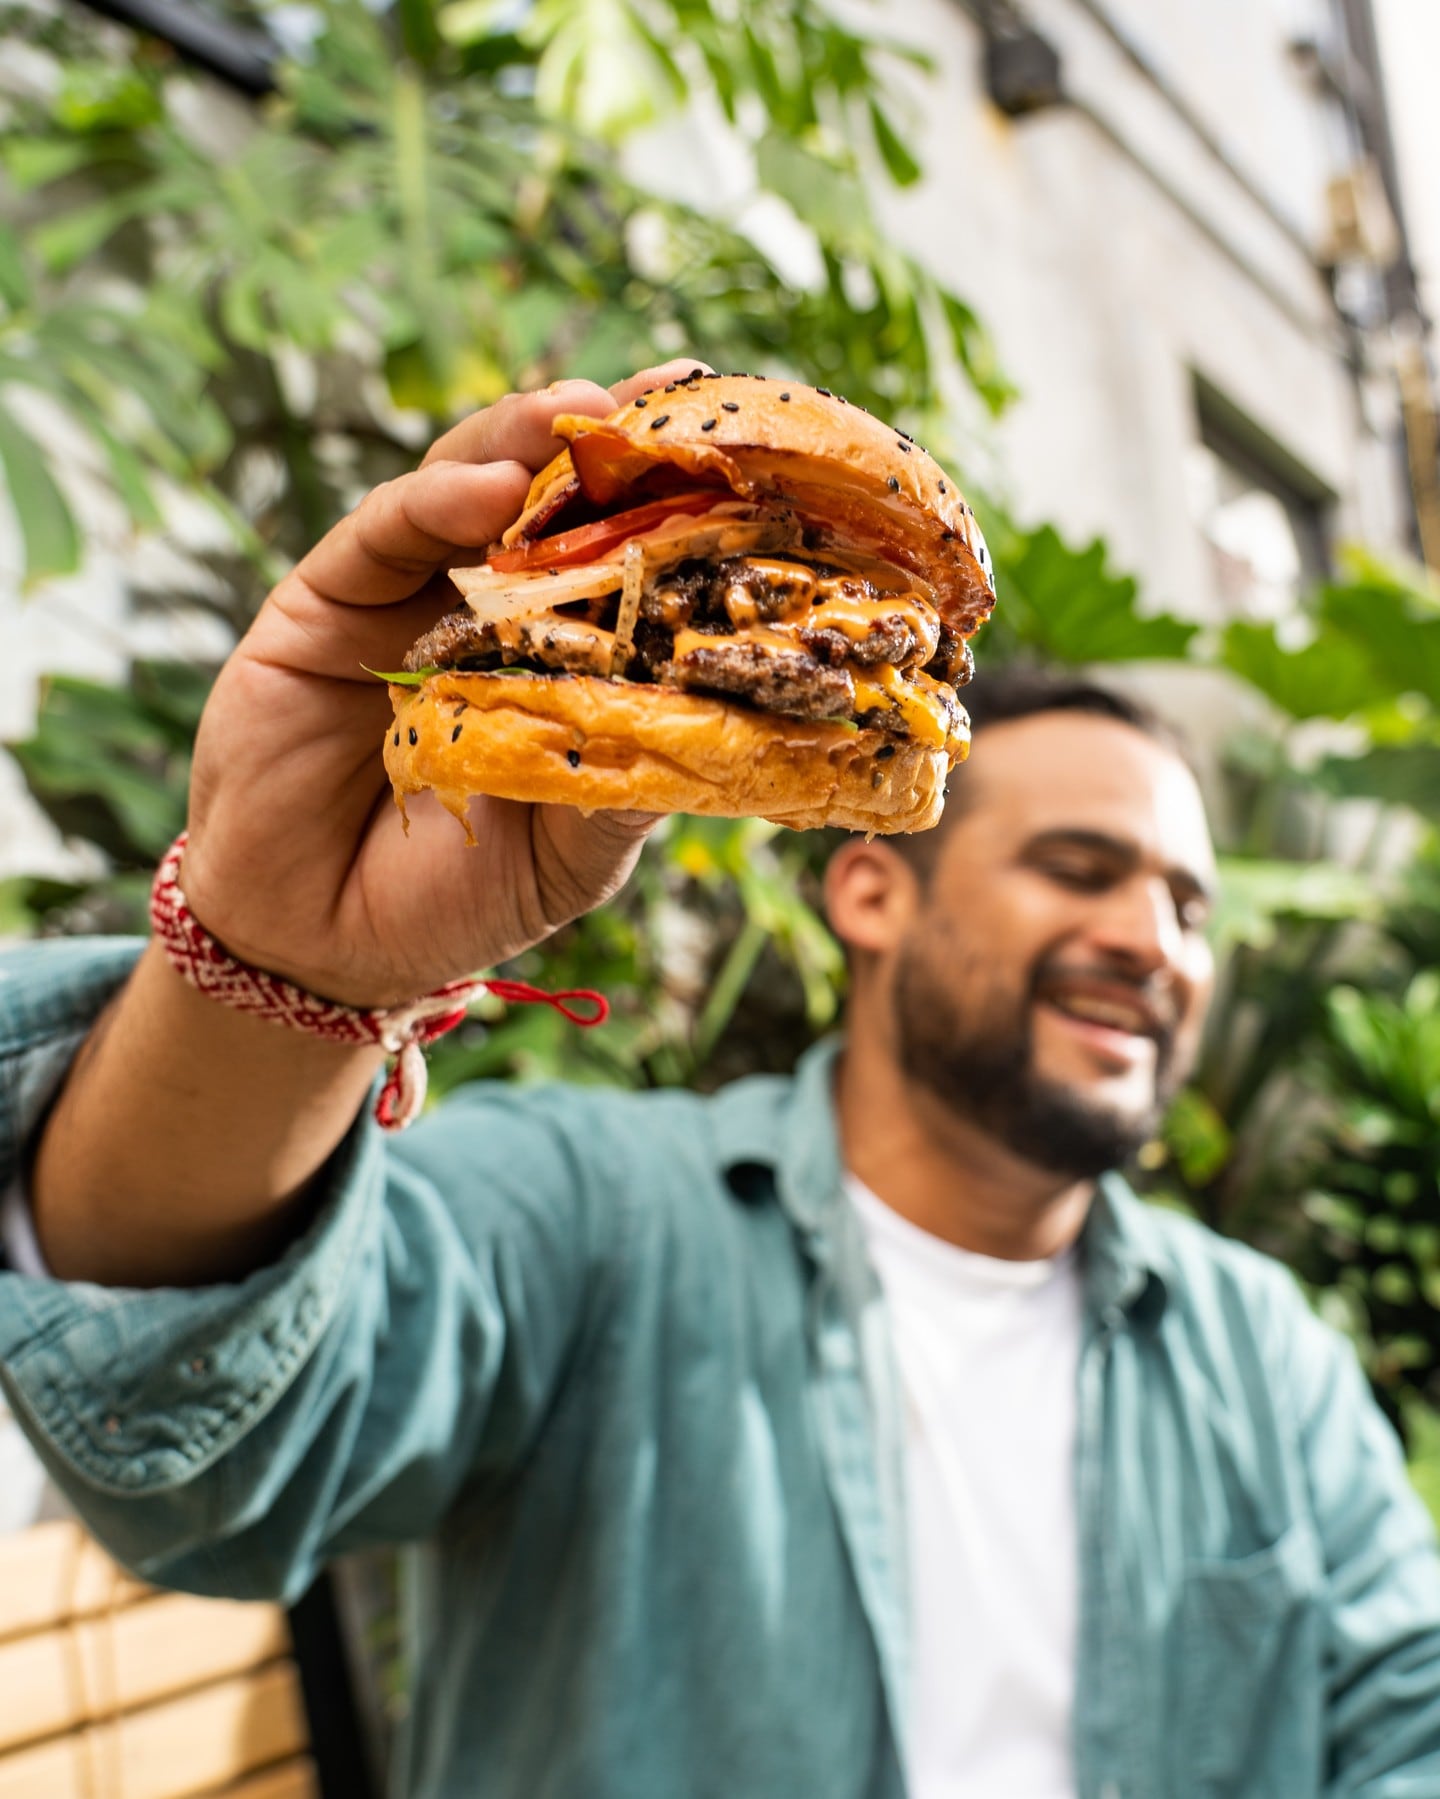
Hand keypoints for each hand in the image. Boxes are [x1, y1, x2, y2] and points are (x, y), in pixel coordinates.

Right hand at [181, 360, 711, 1006]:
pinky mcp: (326, 600)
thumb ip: (629, 786)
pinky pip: (383, 533)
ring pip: (469, 485)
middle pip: (552, 498)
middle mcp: (490, 607)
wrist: (320, 943)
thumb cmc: (457, 899)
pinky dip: (432, 501)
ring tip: (580, 417)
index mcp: (561, 656)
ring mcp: (408, 595)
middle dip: (609, 442)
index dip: (673, 501)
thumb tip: (726, 727)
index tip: (736, 447)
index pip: (625, 557)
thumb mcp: (571, 854)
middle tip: (663, 398)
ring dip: (524, 444)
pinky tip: (486, 489)